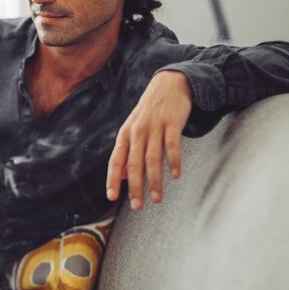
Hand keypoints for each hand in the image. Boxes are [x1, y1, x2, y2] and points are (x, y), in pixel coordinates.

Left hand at [105, 70, 192, 210]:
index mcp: (125, 134)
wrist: (170, 83)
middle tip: (137, 206)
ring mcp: (154, 126)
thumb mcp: (134, 129)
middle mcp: (137, 131)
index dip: (113, 179)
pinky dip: (173, 161)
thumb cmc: (150, 111)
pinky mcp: (172, 122)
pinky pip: (172, 145)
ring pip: (152, 158)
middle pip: (134, 163)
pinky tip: (175, 175)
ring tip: (157, 198)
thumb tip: (122, 177)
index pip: (116, 160)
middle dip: (135, 187)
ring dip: (155, 181)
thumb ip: (128, 152)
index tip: (112, 197)